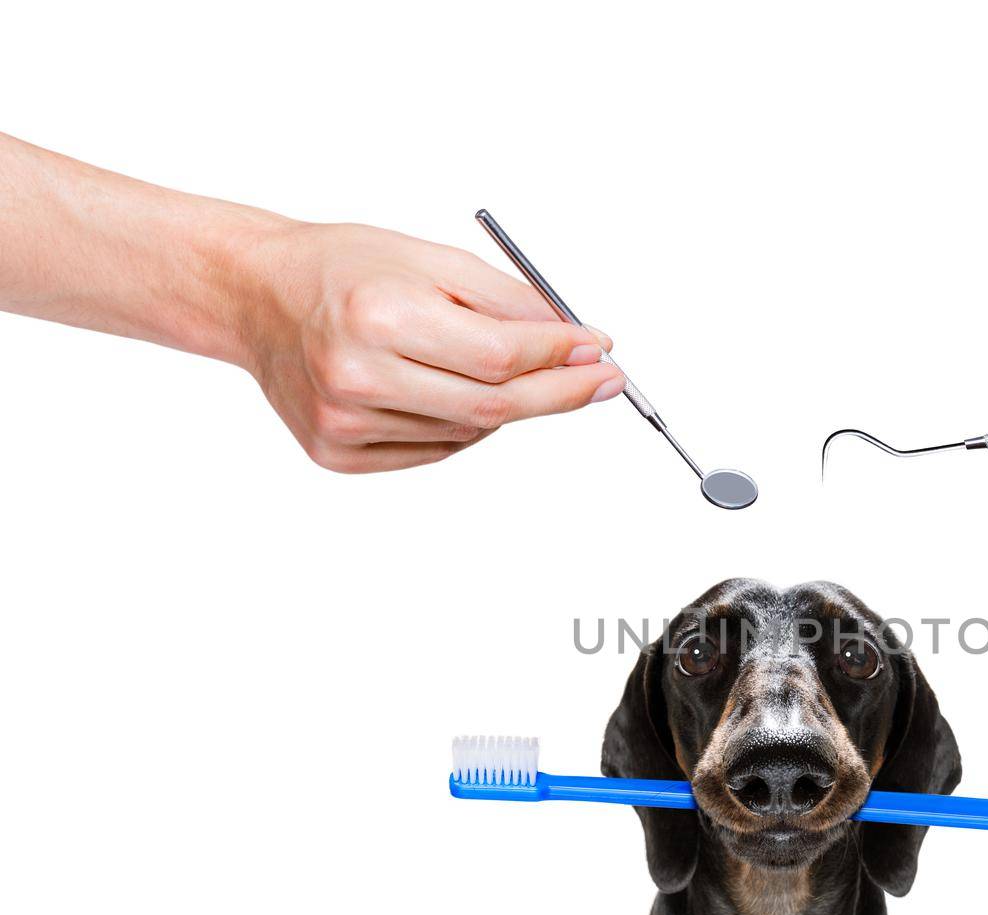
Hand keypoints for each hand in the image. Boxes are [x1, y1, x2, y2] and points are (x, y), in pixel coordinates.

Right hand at [236, 222, 623, 472]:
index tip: (600, 352)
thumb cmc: (343, 269)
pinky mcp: (337, 453)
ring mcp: (343, 423)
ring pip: (468, 433)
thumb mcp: (430, 259)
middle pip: (493, 407)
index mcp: (378, 316)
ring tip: (485, 366)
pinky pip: (435, 449)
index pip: (499, 356)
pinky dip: (461, 426)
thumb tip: (576, 343)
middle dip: (558, 394)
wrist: (255, 296)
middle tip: (601, 381)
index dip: (561, 358)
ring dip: (502, 405)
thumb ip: (507, 302)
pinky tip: (442, 390)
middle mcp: (356, 376)